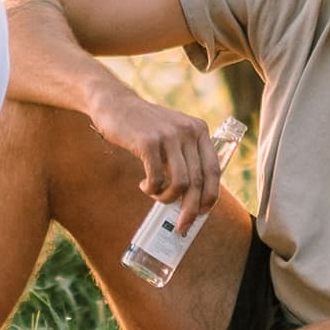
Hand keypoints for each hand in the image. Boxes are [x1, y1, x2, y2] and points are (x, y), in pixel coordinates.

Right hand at [89, 93, 221, 207]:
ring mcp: (169, 135)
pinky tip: (144, 185)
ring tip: (156, 195)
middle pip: (198, 181)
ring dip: (167, 198)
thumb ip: (186, 156)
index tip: (202, 213)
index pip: (214, 170)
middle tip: (181, 226)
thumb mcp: (173, 133)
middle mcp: (188, 131)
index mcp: (199, 130)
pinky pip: (157, 178)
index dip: (210, 196)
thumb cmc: (144, 127)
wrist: (114, 104)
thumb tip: (194, 197)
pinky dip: (152, 189)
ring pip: (180, 183)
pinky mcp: (148, 142)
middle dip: (190, 210)